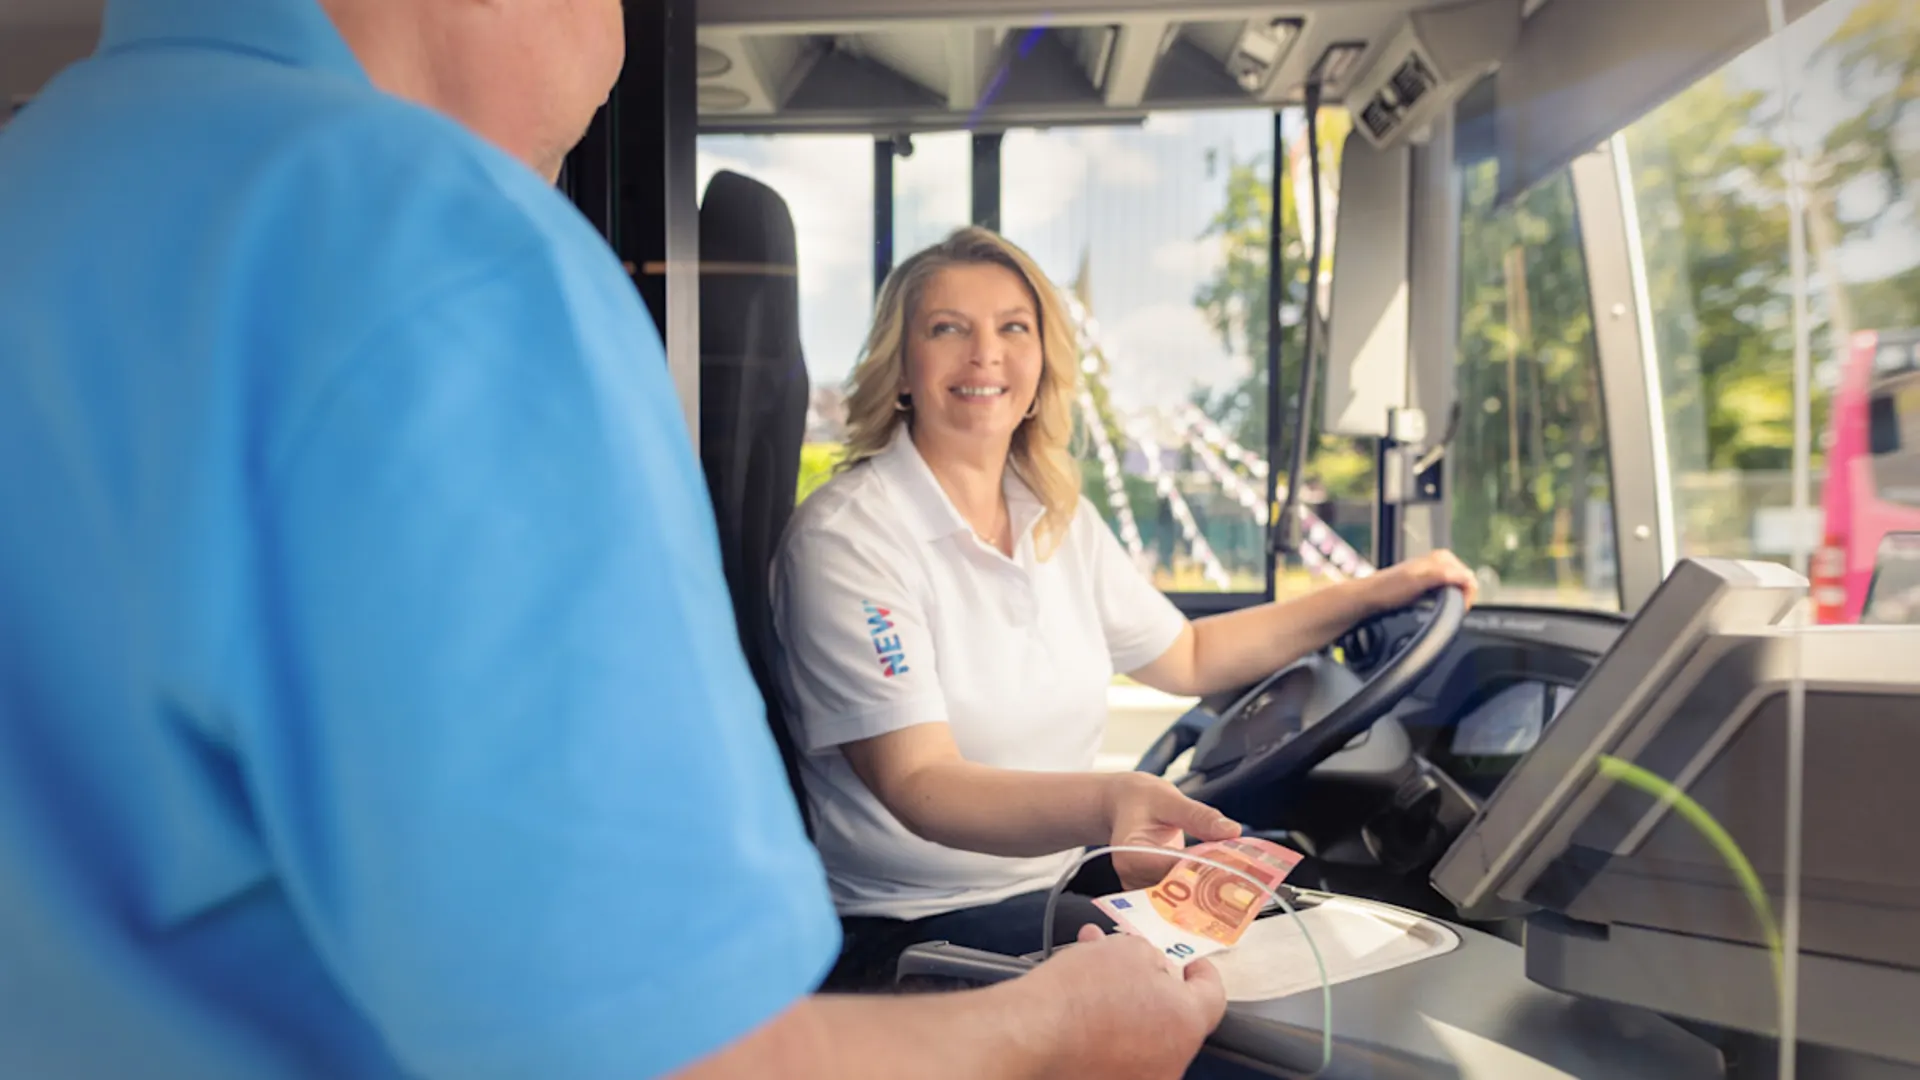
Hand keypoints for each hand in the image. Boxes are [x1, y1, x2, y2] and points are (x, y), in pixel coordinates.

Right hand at [1023, 925, 1227, 1078]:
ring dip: (1126, 1002)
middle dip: (1154, 984)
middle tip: (1132, 961)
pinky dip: (1107, 1026)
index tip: (1192, 963)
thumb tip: (1152, 967)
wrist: (1034, 1032)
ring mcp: (1142, 1078)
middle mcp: (1172, 1060)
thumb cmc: (1081, 993)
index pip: (1213, 996)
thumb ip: (1154, 958)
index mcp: (1186, 1022)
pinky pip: (1118, 1049)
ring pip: (1142, 1031)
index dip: (1203, 973)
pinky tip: (1082, 1000)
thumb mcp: (1129, 949)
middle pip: (1175, 1016)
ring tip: (1094, 971)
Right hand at [1104, 773, 1239, 888]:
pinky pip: (1180, 896)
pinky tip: (1224, 881)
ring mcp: (1141, 889)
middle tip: (1249, 877)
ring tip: (1241, 879)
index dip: (1208, 870)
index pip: (1175, 871)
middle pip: (1179, 889)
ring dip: (1210, 888)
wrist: (1121, 806)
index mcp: (1132, 855)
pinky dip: (1201, 888)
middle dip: (1213, 882)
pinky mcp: (1151, 893)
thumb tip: (1233, 831)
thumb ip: (1199, 816)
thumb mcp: (1169, 799)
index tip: (1240, 867)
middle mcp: (1133, 879)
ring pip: (1182, 897)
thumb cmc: (1141, 799)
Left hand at [1358, 549, 1477, 614]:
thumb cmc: (1388, 590)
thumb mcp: (1416, 582)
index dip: (1467, 596)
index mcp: (1441, 558)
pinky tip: (1434, 606)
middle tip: (1448, 612)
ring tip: (1440, 610)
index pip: (1469, 578)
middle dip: (1460, 598)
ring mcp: (1434, 571)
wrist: (1368, 597)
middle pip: (1465, 583)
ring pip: (1456, 588)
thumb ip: (1441, 576)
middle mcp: (1439, 562)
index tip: (1457, 610)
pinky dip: (1445, 600)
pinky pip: (1447, 591)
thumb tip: (1465, 576)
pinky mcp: (1428, 582)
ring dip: (1453, 600)